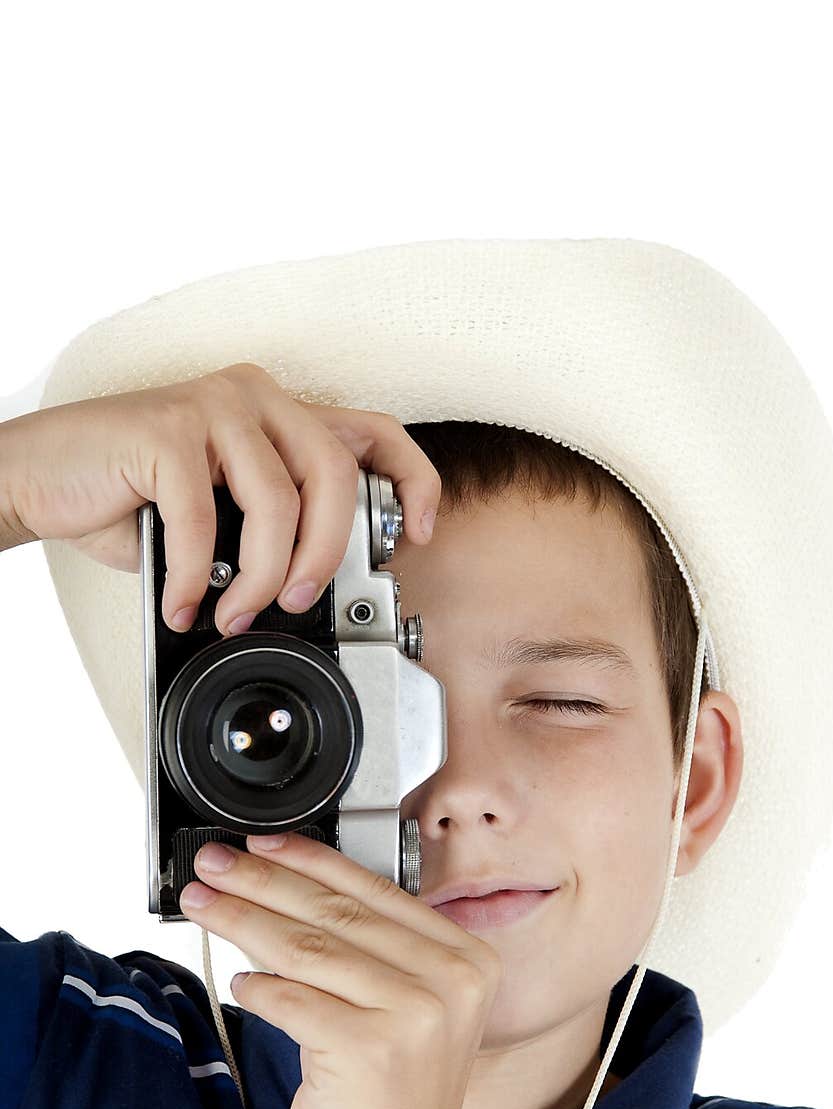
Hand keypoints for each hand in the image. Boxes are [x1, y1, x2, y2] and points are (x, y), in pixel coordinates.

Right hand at [0, 362, 439, 633]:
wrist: (43, 477)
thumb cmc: (131, 497)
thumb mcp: (222, 516)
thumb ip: (273, 530)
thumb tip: (317, 586)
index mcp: (279, 415)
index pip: (375, 433)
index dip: (413, 482)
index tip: (417, 536)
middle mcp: (255, 398)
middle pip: (334, 476)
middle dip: (326, 556)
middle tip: (299, 601)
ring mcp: (213, 407)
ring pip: (278, 504)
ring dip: (262, 579)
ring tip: (235, 614)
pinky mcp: (168, 429)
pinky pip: (206, 523)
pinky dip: (197, 580)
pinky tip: (186, 603)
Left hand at [178, 831, 502, 1108]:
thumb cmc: (391, 1106)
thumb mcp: (402, 1014)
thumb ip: (366, 953)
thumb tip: (282, 890)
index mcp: (466, 961)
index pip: (375, 890)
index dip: (309, 861)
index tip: (262, 845)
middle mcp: (450, 981)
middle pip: (336, 911)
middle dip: (263, 882)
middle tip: (214, 865)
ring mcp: (413, 1015)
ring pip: (307, 946)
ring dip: (243, 920)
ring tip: (204, 905)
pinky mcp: (369, 1049)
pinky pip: (291, 999)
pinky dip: (259, 988)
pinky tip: (240, 982)